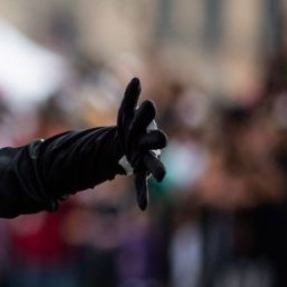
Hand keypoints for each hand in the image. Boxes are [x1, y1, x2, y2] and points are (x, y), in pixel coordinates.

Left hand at [116, 77, 167, 209]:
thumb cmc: (129, 126)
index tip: (146, 104)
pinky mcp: (140, 171)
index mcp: (147, 127)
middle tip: (155, 138)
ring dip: (159, 169)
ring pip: (156, 164)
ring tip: (162, 176)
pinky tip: (142, 206)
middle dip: (155, 139)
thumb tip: (136, 79)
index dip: (146, 113)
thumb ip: (130, 96)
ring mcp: (146, 158)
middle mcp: (150, 143)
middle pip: (158, 140)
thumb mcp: (126, 112)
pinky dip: (143, 194)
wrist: (124, 144)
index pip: (150, 119)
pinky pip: (142, 183)